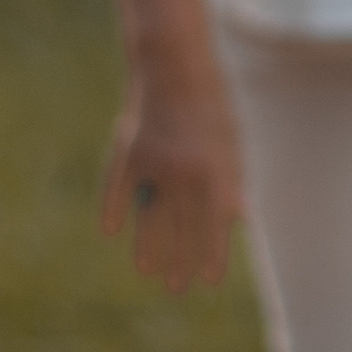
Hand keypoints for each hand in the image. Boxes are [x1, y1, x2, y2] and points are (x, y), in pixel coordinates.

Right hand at [99, 45, 243, 293]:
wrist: (173, 62)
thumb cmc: (211, 100)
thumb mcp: (233, 138)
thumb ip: (234, 179)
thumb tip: (241, 218)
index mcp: (213, 168)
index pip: (213, 224)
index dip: (212, 254)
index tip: (210, 280)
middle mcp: (181, 171)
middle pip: (179, 227)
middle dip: (179, 261)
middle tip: (177, 288)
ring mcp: (150, 162)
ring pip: (147, 215)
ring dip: (147, 246)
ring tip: (146, 271)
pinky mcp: (127, 150)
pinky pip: (118, 188)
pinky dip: (113, 209)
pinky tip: (110, 230)